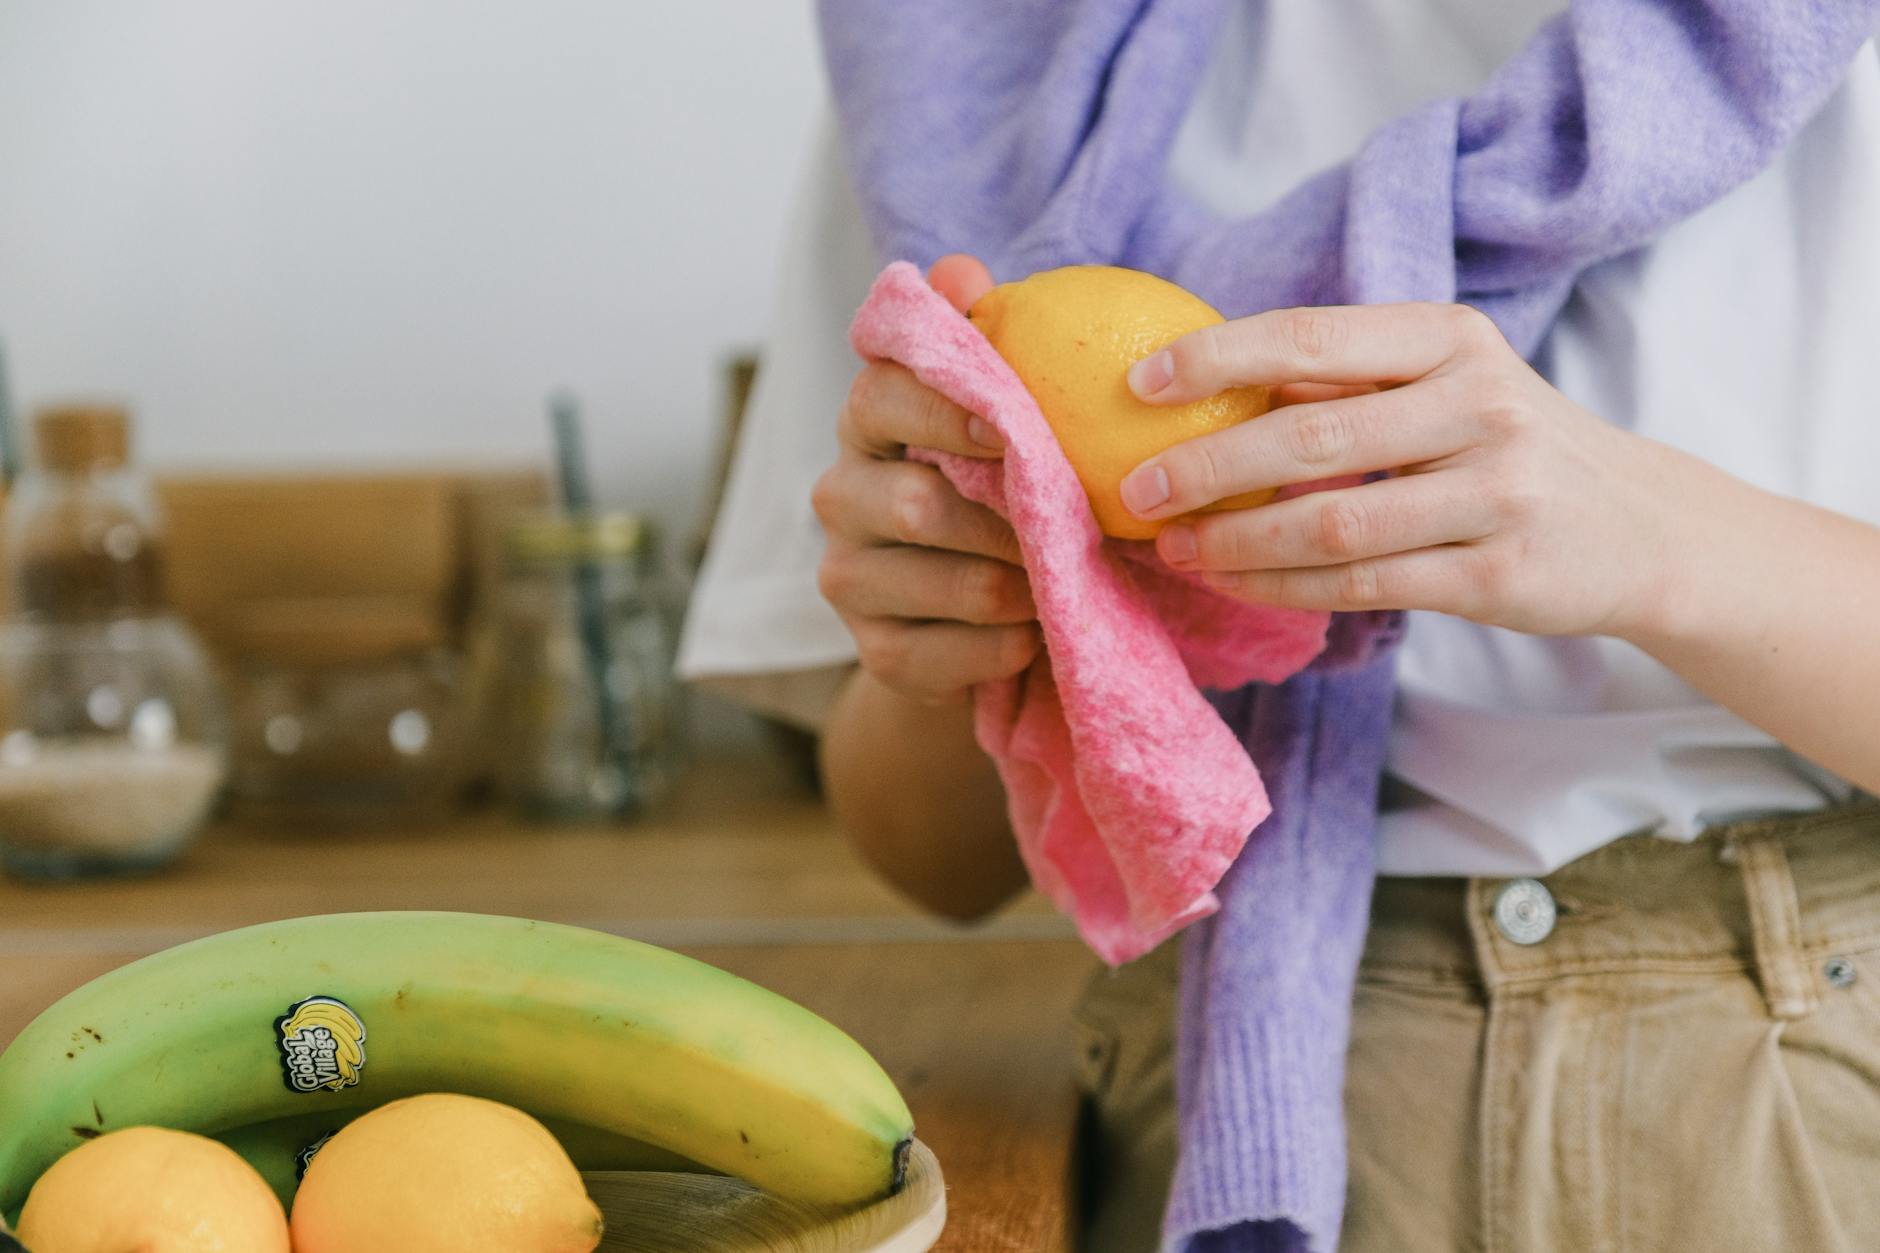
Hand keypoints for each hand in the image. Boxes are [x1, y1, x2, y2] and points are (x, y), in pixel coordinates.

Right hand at [812, 256, 1042, 702]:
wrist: (972, 612)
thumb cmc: (994, 484)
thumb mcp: (996, 412)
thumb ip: (981, 339)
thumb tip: (959, 269)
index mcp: (867, 423)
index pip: (881, 397)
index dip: (945, 409)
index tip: (1014, 426)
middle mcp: (840, 496)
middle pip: (917, 507)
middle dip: (1011, 521)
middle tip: (1077, 524)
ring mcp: (847, 578)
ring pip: (958, 585)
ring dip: (1030, 586)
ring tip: (1070, 579)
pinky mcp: (874, 651)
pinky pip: (957, 654)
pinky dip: (1011, 646)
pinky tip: (1034, 634)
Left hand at [1116, 303, 1710, 639]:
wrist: (1643, 527)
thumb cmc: (1508, 446)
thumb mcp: (1447, 386)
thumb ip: (1344, 384)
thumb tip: (1204, 385)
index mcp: (1452, 339)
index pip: (1312, 337)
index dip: (1217, 358)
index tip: (1139, 383)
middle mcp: (1480, 406)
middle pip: (1311, 438)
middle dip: (1207, 467)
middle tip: (1136, 490)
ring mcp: (1496, 493)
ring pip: (1332, 524)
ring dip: (1236, 541)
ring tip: (1174, 547)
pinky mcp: (1496, 575)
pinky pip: (1362, 584)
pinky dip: (1283, 586)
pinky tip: (1233, 581)